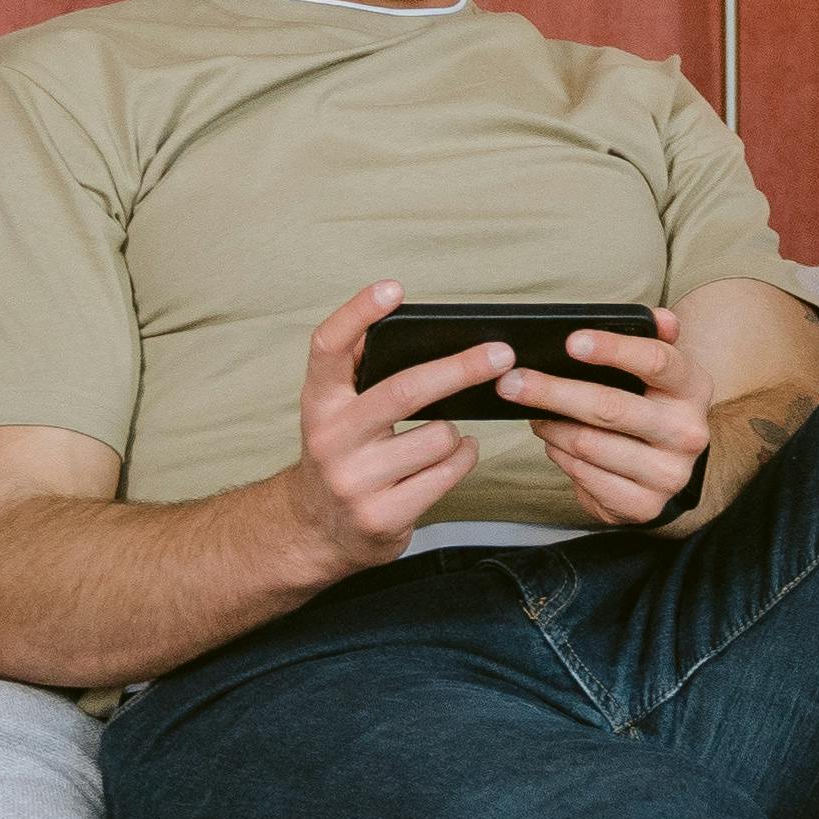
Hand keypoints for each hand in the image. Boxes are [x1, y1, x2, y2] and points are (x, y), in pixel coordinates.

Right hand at [284, 285, 505, 571]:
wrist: (316, 530)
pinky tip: (455, 455)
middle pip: (405, 390)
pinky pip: (448, 472)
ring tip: (445, 434)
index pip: (328, 347)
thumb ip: (358, 366)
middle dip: (461, 368)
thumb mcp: (335, 409)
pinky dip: (463, 457)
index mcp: (318, 402)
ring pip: (439, 436)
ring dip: (455, 432)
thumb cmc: (343, 452)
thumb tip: (398, 311)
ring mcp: (355, 481)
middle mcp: (331, 439)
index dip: (357, 313)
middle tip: (502, 352)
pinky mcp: (383, 516)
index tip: (394, 288)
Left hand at [502, 305, 713, 529]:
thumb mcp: (661, 374)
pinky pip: (585, 476)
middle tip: (512, 382)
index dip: (612, 349)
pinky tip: (555, 444)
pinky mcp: (645, 505)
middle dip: (553, 392)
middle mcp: (689, 432)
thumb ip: (656, 341)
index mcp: (693, 388)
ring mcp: (669, 473)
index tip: (570, 342)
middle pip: (610, 407)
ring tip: (536, 415)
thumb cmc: (654, 409)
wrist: (670, 471)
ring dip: (551, 428)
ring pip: (588, 444)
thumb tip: (658, 317)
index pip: (656, 361)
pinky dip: (560, 457)